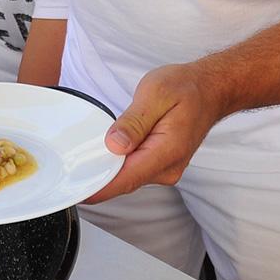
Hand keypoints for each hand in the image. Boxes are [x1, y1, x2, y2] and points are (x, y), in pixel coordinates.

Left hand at [85, 62, 230, 203]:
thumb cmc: (185, 88)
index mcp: (167, 150)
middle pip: (125, 181)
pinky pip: (135, 170)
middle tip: (69, 169)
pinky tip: (106, 152)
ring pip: (128, 177)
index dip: (100, 188)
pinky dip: (118, 164)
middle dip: (98, 177)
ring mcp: (166, 169)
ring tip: (85, 155)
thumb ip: (134, 121)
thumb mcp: (156, 93)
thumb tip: (115, 146)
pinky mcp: (161, 165)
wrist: (210, 90)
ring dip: (108, 169)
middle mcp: (167, 167)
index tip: (76, 192)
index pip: (128, 179)